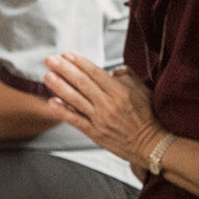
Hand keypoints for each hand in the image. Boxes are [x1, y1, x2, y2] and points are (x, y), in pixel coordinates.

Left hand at [44, 53, 160, 165]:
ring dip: (59, 86)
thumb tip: (112, 69)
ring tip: (48, 76)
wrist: (150, 144)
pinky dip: (62, 111)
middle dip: (64, 69)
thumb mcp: (142, 89)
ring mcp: (100, 119)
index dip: (80, 62)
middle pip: (82, 83)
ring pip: (75, 100)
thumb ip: (126, 76)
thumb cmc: (147, 116)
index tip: (67, 54)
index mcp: (120, 91)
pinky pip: (75, 120)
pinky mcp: (95, 133)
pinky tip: (51, 102)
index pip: (95, 73)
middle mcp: (108, 104)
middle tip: (51, 60)